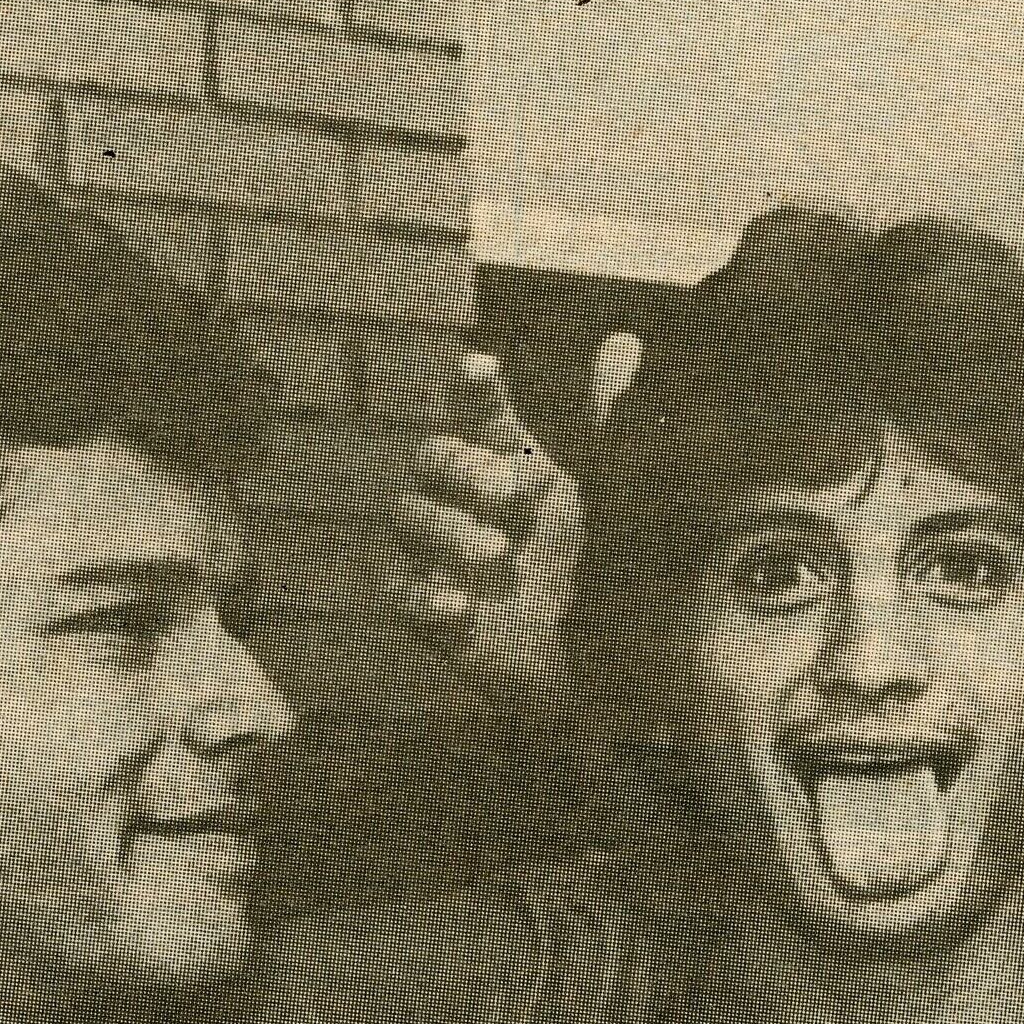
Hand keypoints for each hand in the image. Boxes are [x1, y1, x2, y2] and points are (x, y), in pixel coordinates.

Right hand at [384, 335, 641, 715]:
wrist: (611, 680)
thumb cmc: (613, 582)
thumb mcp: (620, 506)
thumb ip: (615, 430)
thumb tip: (624, 344)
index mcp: (518, 468)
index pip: (481, 414)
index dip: (474, 389)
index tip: (482, 368)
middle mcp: (474, 504)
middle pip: (432, 458)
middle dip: (461, 466)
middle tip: (506, 490)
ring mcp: (448, 558)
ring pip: (408, 516)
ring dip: (447, 530)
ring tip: (496, 556)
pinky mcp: (437, 616)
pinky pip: (399, 593)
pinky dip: (422, 595)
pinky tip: (456, 606)